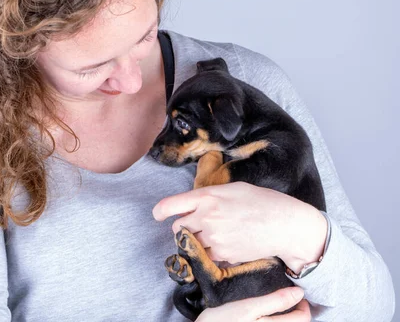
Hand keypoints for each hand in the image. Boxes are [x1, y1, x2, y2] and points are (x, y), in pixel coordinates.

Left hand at [152, 182, 326, 270]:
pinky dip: (212, 252)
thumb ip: (208, 196)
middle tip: (198, 225)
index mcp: (207, 196)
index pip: (170, 205)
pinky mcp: (223, 254)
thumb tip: (192, 204)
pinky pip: (207, 255)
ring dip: (197, 241)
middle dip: (184, 227)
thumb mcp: (232, 189)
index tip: (158, 215)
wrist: (284, 224)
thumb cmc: (261, 202)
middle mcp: (207, 217)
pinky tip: (227, 243)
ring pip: (191, 243)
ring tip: (216, 233)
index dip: (160, 212)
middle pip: (178, 228)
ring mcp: (214, 238)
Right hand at [196, 287, 310, 321]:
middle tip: (288, 299)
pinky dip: (277, 321)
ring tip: (279, 309)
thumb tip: (300, 293)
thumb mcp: (249, 307)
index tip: (296, 292)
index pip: (303, 318)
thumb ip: (275, 301)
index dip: (303, 304)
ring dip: (287, 319)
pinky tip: (266, 318)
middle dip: (296, 312)